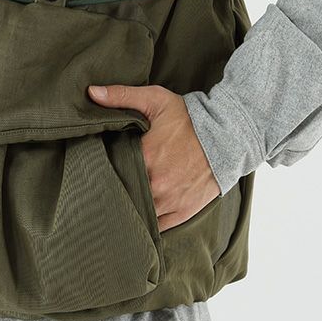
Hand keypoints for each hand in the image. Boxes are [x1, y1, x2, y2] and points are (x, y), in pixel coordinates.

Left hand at [88, 84, 220, 230]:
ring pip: (138, 213)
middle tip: (103, 186)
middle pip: (124, 193)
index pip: (112, 169)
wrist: (230, 135)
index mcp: (145, 157)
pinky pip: (156, 227)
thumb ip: (121, 96)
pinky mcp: (183, 213)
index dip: (102, 169)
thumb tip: (91, 92)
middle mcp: (156, 184)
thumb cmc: (189, 117)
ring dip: (129, 207)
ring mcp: (170, 202)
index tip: (96, 166)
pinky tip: (138, 215)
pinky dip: (147, 222)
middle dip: (115, 189)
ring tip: (119, 201)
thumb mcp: (155, 100)